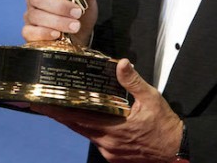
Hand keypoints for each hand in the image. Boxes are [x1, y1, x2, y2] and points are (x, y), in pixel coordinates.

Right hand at [22, 0, 97, 46]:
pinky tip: (57, 35)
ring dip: (58, 21)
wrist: (81, 38)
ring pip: (36, 15)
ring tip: (75, 26)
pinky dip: (44, 33)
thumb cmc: (80, 14)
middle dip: (58, 5)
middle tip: (77, 12)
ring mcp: (31, 16)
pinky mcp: (29, 33)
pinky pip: (30, 32)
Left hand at [34, 59, 183, 162]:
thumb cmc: (164, 125)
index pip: (77, 118)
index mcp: (113, 128)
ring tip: (58, 107)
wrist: (176, 151)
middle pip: (75, 126)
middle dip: (58, 114)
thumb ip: (133, 82)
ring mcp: (109, 151)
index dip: (57, 111)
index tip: (41, 103)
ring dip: (72, 121)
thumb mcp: (152, 98)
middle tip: (40, 102)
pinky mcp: (113, 156)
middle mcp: (106, 142)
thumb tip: (121, 64)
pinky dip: (88, 129)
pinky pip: (95, 140)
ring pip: (84, 133)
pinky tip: (86, 119)